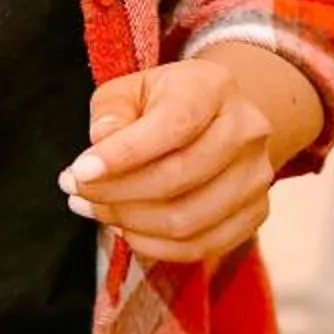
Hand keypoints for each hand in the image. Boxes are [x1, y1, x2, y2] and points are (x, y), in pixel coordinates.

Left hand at [59, 59, 276, 265]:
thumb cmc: (163, 103)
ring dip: (129, 222)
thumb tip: (101, 142)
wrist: (218, 119)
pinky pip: (199, 246)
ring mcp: (257, 176)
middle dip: (116, 193)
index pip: (172, 125)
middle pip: (178, 177)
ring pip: (187, 220)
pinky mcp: (256, 214)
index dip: (123, 154)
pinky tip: (125, 228)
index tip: (79, 171)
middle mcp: (247, 130)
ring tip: (94, 209)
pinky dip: (153, 245)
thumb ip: (111, 112)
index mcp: (214, 87)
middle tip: (76, 193)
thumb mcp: (130, 89)